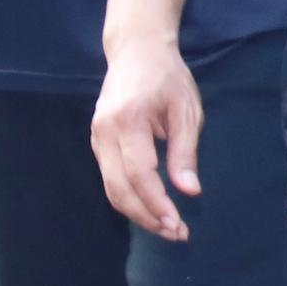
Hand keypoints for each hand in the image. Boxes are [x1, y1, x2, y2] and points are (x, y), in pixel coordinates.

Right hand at [89, 38, 203, 241]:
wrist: (136, 51)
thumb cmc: (167, 77)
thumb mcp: (186, 110)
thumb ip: (185, 152)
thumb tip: (190, 191)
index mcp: (127, 121)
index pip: (140, 174)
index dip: (157, 204)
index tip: (178, 224)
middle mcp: (104, 132)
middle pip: (120, 188)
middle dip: (147, 216)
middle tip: (176, 233)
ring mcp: (96, 138)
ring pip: (111, 188)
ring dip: (137, 213)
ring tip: (167, 227)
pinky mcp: (97, 142)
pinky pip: (110, 179)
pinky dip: (129, 199)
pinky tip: (151, 209)